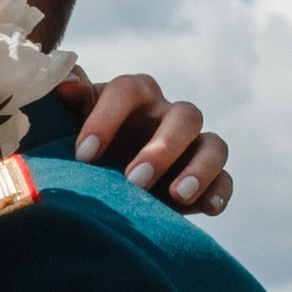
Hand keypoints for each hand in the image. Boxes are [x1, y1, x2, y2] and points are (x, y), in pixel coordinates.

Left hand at [55, 68, 230, 214]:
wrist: (105, 178)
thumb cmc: (87, 143)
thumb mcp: (72, 121)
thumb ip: (69, 100)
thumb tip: (66, 84)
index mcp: (135, 95)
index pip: (128, 90)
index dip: (107, 119)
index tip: (83, 155)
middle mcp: (168, 115)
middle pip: (184, 115)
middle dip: (161, 149)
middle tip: (134, 181)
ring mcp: (193, 145)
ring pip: (214, 144)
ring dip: (200, 168)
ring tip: (178, 195)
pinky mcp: (207, 176)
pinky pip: (225, 177)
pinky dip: (219, 190)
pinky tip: (210, 208)